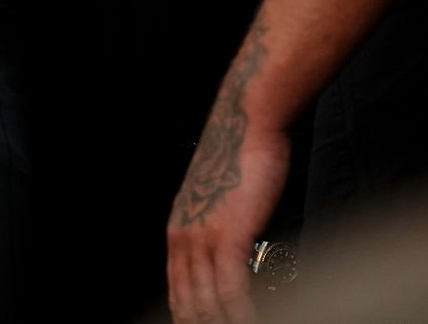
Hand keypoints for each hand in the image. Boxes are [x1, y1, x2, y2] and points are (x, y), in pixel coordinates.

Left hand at [166, 121, 291, 323]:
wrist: (247, 124)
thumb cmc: (241, 161)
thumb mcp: (221, 202)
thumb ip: (221, 232)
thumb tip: (236, 259)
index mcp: (178, 229)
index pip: (176, 289)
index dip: (187, 316)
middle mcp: (183, 236)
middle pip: (187, 301)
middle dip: (203, 323)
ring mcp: (203, 236)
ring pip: (207, 301)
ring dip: (224, 322)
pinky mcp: (228, 234)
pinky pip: (231, 288)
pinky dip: (242, 313)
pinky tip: (251, 323)